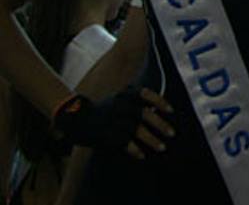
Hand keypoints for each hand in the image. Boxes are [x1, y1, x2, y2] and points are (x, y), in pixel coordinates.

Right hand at [53, 87, 173, 158]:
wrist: (76, 117)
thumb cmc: (105, 108)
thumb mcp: (119, 97)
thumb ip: (137, 99)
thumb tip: (162, 107)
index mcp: (125, 95)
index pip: (145, 93)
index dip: (159, 101)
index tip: (171, 111)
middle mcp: (119, 105)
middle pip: (143, 113)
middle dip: (160, 124)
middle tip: (172, 134)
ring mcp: (111, 119)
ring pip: (135, 130)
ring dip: (151, 140)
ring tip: (162, 148)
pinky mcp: (103, 134)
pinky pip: (122, 142)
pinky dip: (133, 149)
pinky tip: (142, 155)